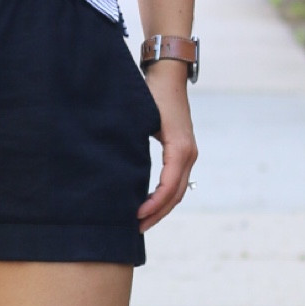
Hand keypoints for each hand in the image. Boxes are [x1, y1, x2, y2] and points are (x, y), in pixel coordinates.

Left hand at [137, 61, 196, 232]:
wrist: (168, 75)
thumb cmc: (152, 93)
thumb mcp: (140, 118)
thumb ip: (132, 144)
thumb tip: (116, 173)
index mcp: (180, 148)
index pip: (168, 186)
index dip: (153, 205)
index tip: (134, 216)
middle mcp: (188, 153)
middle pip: (175, 194)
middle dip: (156, 214)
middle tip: (135, 229)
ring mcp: (188, 153)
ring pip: (178, 190)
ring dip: (161, 208)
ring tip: (141, 222)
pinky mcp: (183, 151)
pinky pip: (176, 180)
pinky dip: (163, 196)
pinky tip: (147, 203)